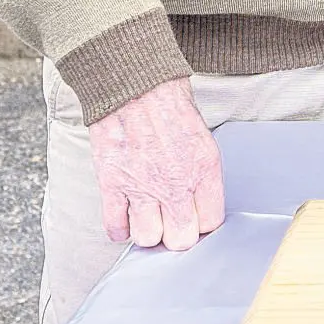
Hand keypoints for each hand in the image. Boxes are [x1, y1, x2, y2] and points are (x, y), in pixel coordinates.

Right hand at [86, 75, 227, 248]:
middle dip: (175, 234)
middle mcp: (175, 184)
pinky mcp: (112, 184)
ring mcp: (142, 186)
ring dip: (146, 231)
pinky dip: (118, 227)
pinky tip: (124, 215)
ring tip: (146, 216)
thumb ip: (203, 175)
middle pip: (180, 240)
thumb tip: (201, 206)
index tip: (193, 217)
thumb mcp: (202, 138)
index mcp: (203, 170)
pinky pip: (115, 227)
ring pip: (148, 239)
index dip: (201, 223)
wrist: (134, 84)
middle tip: (170, 221)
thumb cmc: (168, 105)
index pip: (211, 223)